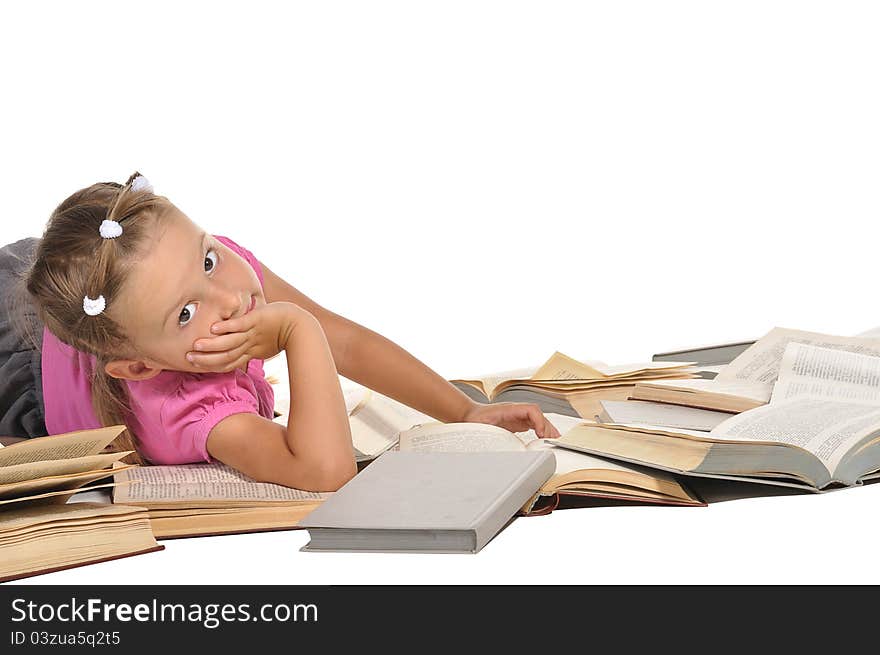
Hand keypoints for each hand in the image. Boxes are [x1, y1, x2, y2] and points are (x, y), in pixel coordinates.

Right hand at [186, 301, 309, 372]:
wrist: (300, 325)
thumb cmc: (281, 332)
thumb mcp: (264, 344)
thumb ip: (250, 348)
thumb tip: (240, 353)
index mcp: (250, 352)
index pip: (228, 362)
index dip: (212, 365)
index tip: (194, 365)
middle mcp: (250, 344)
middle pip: (226, 355)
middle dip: (207, 358)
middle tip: (188, 358)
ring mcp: (253, 332)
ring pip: (230, 342)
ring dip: (212, 345)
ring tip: (196, 345)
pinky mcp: (257, 319)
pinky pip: (240, 324)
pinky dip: (227, 327)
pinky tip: (214, 328)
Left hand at [461, 402, 560, 438]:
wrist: (468, 415)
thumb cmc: (473, 419)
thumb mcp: (480, 426)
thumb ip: (489, 434)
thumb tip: (497, 446)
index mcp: (509, 409)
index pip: (531, 410)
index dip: (539, 421)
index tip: (542, 434)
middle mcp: (516, 411)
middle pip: (538, 415)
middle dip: (547, 428)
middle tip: (552, 442)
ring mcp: (517, 416)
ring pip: (538, 419)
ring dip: (547, 429)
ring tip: (554, 441)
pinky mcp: (517, 422)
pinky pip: (534, 424)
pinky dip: (542, 430)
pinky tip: (545, 438)